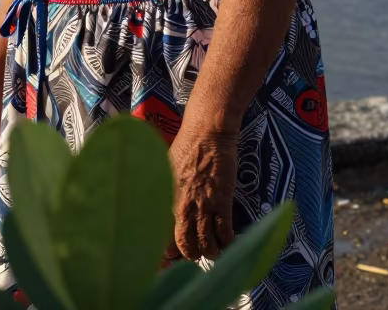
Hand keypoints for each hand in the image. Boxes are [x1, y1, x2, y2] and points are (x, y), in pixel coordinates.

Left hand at [168, 121, 236, 259]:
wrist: (206, 133)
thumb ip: (164, 195)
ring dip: (212, 250)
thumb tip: (160, 214)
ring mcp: (202, 206)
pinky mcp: (222, 201)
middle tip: (198, 250)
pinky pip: (225, 232)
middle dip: (193, 254)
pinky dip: (227, 241)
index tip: (175, 255)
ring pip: (207, 245)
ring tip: (214, 246)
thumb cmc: (185, 149)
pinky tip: (228, 238)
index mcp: (165, 202)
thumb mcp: (164, 172)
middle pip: (186, 248)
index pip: (163, 239)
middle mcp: (181, 208)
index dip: (170, 253)